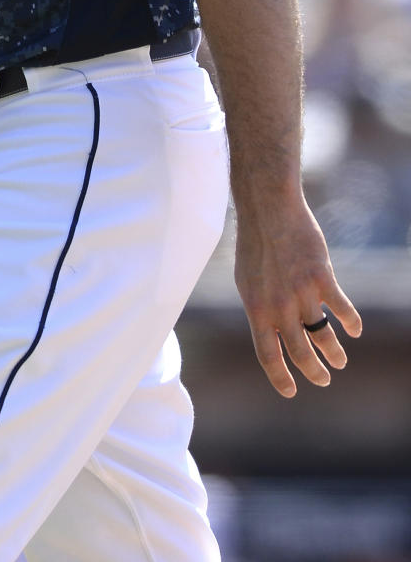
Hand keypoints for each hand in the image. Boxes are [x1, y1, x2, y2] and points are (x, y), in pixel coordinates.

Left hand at [234, 195, 361, 397]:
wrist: (268, 211)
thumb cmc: (255, 244)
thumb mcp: (247, 280)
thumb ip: (261, 307)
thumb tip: (273, 330)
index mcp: (256, 309)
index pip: (268, 355)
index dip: (280, 377)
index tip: (291, 392)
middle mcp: (279, 307)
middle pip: (300, 352)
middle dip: (314, 372)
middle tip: (323, 380)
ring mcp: (302, 293)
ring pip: (323, 335)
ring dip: (333, 352)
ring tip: (340, 362)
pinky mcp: (322, 278)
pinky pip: (341, 308)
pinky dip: (351, 322)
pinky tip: (355, 330)